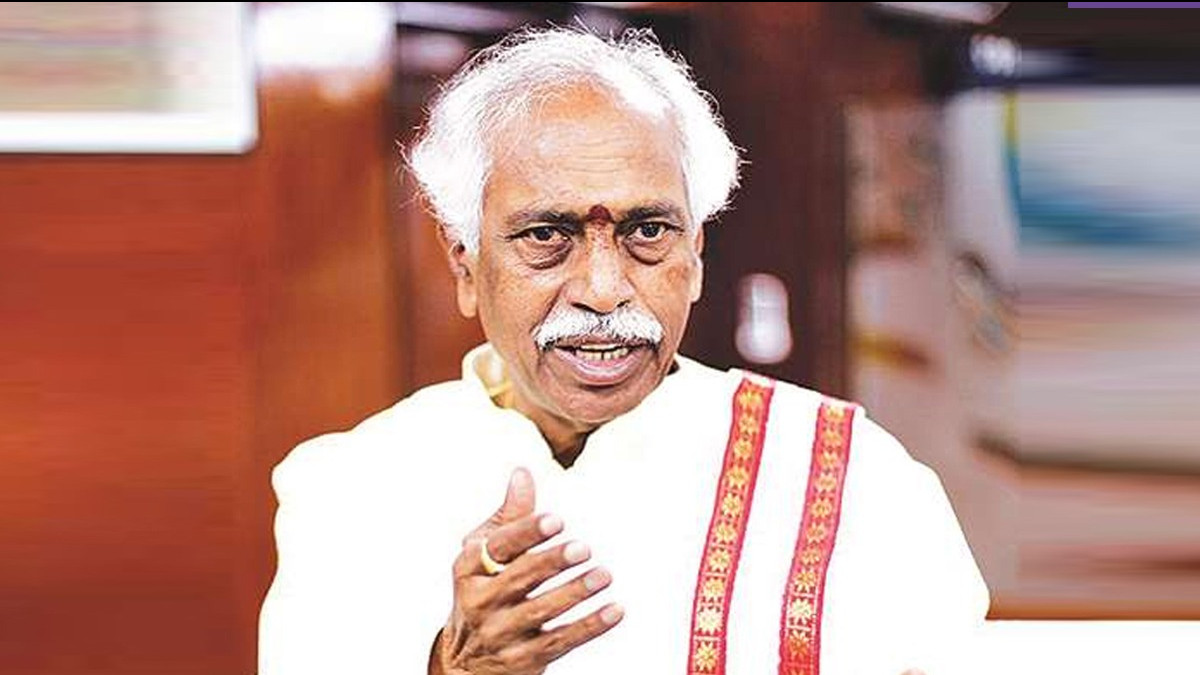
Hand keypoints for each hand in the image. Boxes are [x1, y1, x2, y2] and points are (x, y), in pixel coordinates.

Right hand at [430, 468, 622, 674]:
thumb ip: (510, 516)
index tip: (557, 519)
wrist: (465, 661)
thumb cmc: (483, 591)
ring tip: (603, 575)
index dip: (528, 532)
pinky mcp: (523, 658)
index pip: (500, 546)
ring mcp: (500, 633)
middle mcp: (480, 601)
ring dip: (575, 593)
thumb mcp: (485, 553)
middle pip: (519, 579)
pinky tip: (613, 610)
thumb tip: (523, 474)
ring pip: (540, 611)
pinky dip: (589, 626)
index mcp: (469, 568)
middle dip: (551, 562)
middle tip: (582, 548)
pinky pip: (560, 641)